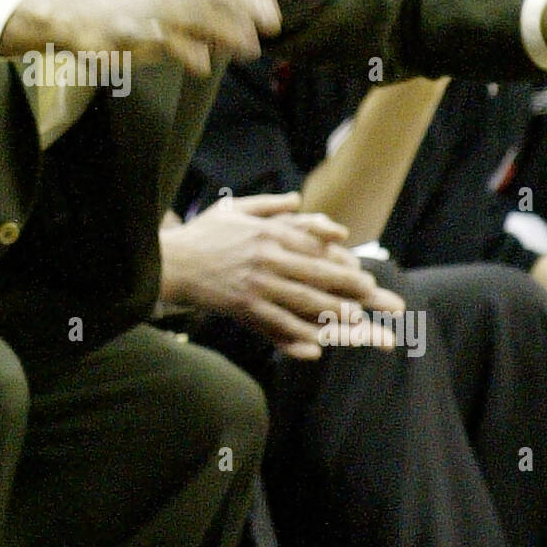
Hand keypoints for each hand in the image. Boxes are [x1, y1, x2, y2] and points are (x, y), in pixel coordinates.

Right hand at [0, 0, 280, 74]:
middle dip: (245, 7)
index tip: (271, 13)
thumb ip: (204, 28)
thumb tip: (239, 40)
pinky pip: (160, 37)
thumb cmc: (128, 21)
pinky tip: (201, 66)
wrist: (77, 19)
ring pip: (194, 13)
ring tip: (247, 49)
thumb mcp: (172, 19)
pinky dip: (183, 49)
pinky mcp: (130, 29)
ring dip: (224, 29)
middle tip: (272, 25)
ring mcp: (150, 9)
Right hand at [159, 192, 403, 359]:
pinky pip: (276, 323)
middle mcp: (267, 258)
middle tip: (377, 298)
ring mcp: (256, 284)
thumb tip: (297, 200)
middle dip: (351, 288)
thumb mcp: (234, 209)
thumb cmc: (202, 234)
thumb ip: (268, 205)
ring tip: (360, 322)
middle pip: (317, 275)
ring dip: (334, 312)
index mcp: (268, 234)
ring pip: (303, 301)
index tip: (364, 274)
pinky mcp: (243, 306)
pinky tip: (318, 346)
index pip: (315, 248)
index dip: (342, 262)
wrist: (169, 261)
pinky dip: (299, 335)